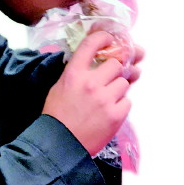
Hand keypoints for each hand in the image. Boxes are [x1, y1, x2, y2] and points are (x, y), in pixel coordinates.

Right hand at [42, 31, 134, 155]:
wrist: (59, 146)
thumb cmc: (57, 117)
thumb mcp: (59, 88)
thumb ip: (76, 73)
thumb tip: (93, 62)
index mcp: (73, 74)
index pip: (91, 44)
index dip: (103, 38)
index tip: (109, 40)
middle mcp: (90, 83)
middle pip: (115, 64)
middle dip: (113, 72)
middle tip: (107, 82)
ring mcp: (105, 99)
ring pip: (123, 83)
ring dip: (117, 90)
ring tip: (106, 102)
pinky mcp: (116, 115)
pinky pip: (127, 102)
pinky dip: (120, 107)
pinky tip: (107, 114)